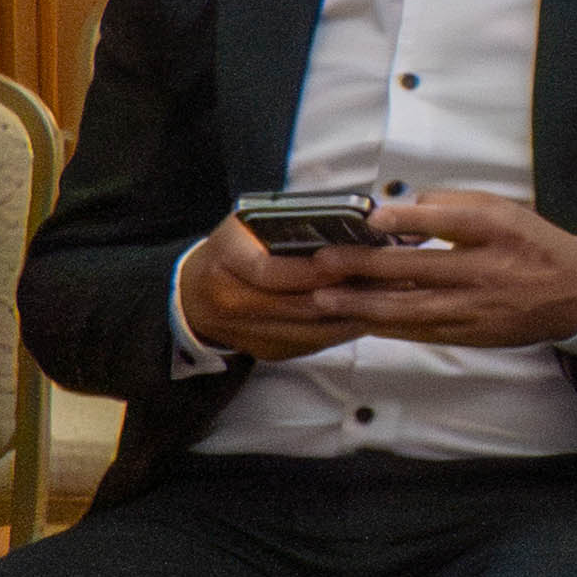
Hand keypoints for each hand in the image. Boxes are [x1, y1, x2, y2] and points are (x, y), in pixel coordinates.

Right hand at [176, 216, 367, 362]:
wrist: (194, 296)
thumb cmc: (229, 252)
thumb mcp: (244, 226)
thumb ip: (284, 225)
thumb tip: (343, 224)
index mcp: (225, 263)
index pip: (270, 272)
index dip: (312, 271)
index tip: (347, 263)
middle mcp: (231, 303)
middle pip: (297, 306)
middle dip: (344, 295)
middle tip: (382, 282)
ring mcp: (248, 334)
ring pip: (309, 331)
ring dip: (350, 317)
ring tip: (383, 300)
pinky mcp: (266, 352)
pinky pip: (310, 344)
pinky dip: (339, 330)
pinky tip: (364, 316)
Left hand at [296, 194, 576, 352]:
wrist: (574, 293)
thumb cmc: (531, 245)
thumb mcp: (502, 209)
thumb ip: (452, 203)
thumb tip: (402, 205)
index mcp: (496, 230)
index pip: (451, 221)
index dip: (411, 218)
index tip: (373, 217)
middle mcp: (487, 269)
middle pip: (420, 267)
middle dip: (366, 265)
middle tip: (325, 260)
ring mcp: (478, 306)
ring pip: (413, 307)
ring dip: (366, 303)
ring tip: (327, 297)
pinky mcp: (473, 332)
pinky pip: (423, 330)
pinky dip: (388, 325)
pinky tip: (358, 318)